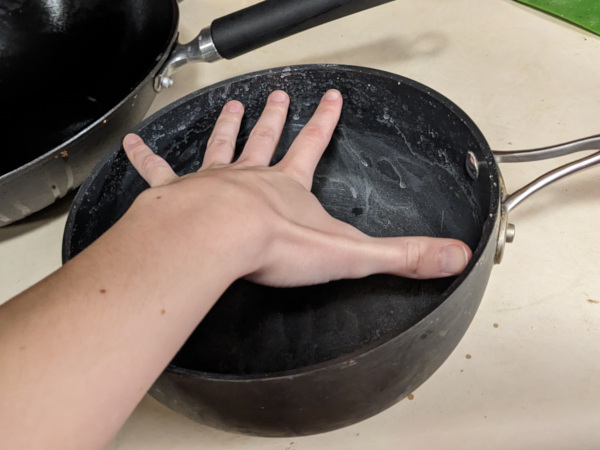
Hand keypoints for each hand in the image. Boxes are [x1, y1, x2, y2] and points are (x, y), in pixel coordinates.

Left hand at [122, 89, 470, 284]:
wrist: (222, 241)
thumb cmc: (276, 246)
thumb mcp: (353, 253)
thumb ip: (403, 255)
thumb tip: (453, 256)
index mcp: (289, 187)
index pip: (313, 146)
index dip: (324, 123)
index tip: (330, 100)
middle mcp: (252, 176)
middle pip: (268, 139)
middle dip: (276, 116)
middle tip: (278, 96)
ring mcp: (215, 182)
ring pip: (223, 145)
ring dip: (229, 126)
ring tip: (232, 105)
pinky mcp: (181, 195)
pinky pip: (160, 171)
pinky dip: (147, 158)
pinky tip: (133, 143)